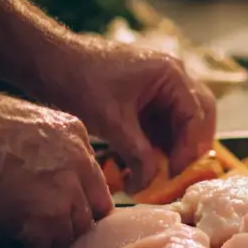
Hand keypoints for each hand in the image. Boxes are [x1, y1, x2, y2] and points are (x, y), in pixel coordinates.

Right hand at [0, 87, 112, 247]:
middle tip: (60, 242)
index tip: (78, 218)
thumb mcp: (39, 120)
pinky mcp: (41, 225)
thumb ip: (56, 145)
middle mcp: (79, 174)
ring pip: (68, 239)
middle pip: (87, 217)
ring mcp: (63, 202)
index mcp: (79, 146)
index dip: (87, 208)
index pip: (98, 190)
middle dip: (74, 231)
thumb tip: (51, 163)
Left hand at [40, 38, 215, 190]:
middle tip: (177, 173)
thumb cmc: (79, 82)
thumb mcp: (112, 123)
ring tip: (158, 171)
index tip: (174, 174)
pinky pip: (163, 122)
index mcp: (170, 74)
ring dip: (174, 146)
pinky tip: (145, 161)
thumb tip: (148, 184)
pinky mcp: (145, 96)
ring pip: (182, 121)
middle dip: (190, 146)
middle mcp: (172, 76)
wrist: (48, 62)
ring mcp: (160, 85)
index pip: (196, 116)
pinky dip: (159, 143)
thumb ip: (137, 154)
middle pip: (199, 115)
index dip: (189, 149)